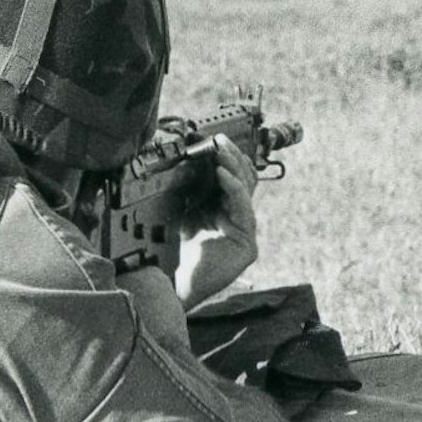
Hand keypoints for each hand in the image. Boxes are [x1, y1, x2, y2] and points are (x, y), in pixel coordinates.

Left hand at [173, 134, 259, 309]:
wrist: (174, 283)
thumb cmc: (177, 250)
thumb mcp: (183, 210)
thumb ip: (190, 189)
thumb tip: (189, 157)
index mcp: (223, 210)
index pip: (233, 177)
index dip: (227, 157)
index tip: (213, 139)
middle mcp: (237, 219)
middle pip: (244, 180)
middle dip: (232, 157)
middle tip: (219, 140)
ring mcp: (244, 233)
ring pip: (248, 192)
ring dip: (234, 168)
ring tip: (221, 152)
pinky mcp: (247, 246)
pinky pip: (245, 212)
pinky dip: (234, 190)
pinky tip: (223, 175)